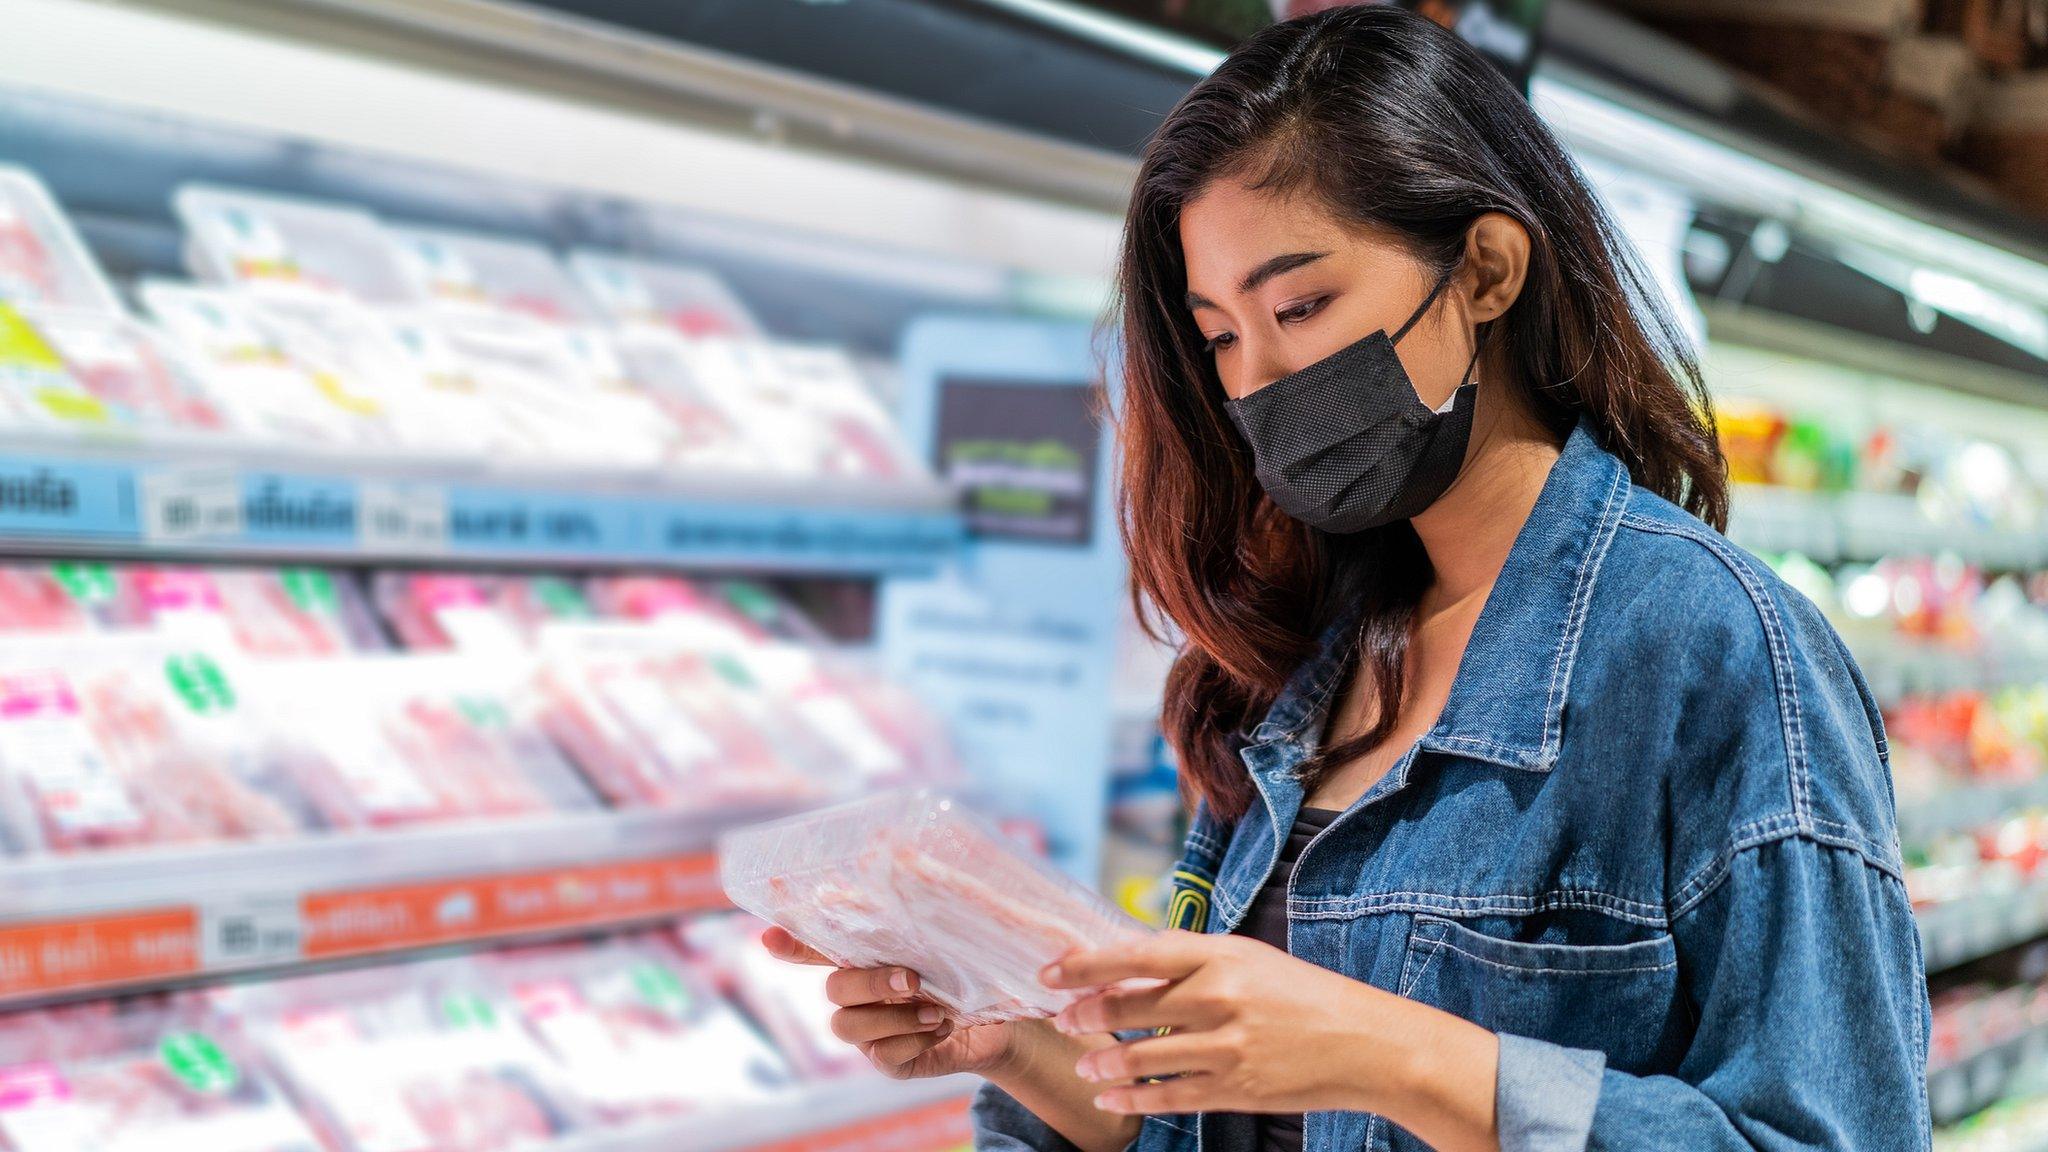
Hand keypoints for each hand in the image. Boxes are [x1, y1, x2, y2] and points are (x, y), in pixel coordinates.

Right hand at [762, 926, 1017, 1079]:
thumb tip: (906, 860)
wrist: (1005, 1020)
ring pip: (847, 1025)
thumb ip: (927, 904)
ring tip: (937, 1010)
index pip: (817, 946)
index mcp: (867, 956)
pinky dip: (913, 1041)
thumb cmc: (972, 967)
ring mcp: (870, 1030)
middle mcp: (859, 993)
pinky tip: (943, 1029)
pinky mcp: (891, 1060)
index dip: (791, 943)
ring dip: (892, 1016)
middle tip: (913, 979)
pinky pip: (881, 1056)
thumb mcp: (954, 933)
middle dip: (870, 983)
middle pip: (834, 988)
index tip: (768, 936)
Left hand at [1042, 930, 1497, 1151]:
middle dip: (1086, 1016)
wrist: (1366, 1043)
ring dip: (1103, 1064)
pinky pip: (1167, 1096)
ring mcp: (1226, 1046)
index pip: (1136, 954)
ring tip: (1087, 1066)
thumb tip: (1126, 964)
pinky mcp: (1234, 1088)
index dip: (1086, 964)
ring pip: (1141, 1058)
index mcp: (1221, 954)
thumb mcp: (1248, 959)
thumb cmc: (1302, 994)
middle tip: (1064, 1019)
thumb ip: (1190, 961)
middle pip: (1129, 1007)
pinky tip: (1111, 1099)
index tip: (1051, 971)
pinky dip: (1131, 1100)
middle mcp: (1219, 996)